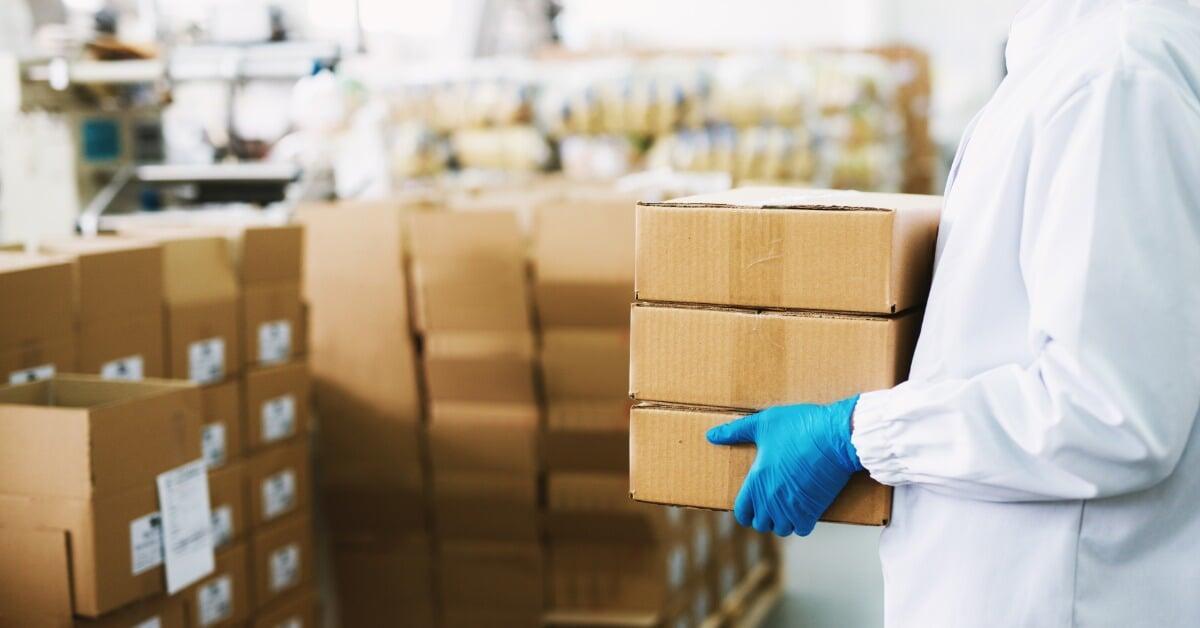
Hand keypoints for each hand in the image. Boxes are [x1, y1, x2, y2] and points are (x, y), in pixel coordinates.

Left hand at [706, 396, 861, 536]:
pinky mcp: (814, 509)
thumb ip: (735, 431)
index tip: (752, 502)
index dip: (745, 510)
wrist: (835, 435)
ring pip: (781, 529)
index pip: (742, 512)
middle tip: (770, 502)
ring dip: (782, 521)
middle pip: (761, 523)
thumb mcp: (763, 422)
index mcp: (756, 480)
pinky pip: (802, 530)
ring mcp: (793, 506)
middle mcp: (771, 498)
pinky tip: (804, 509)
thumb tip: (710, 436)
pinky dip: (802, 523)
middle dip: (763, 515)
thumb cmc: (799, 425)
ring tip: (786, 506)